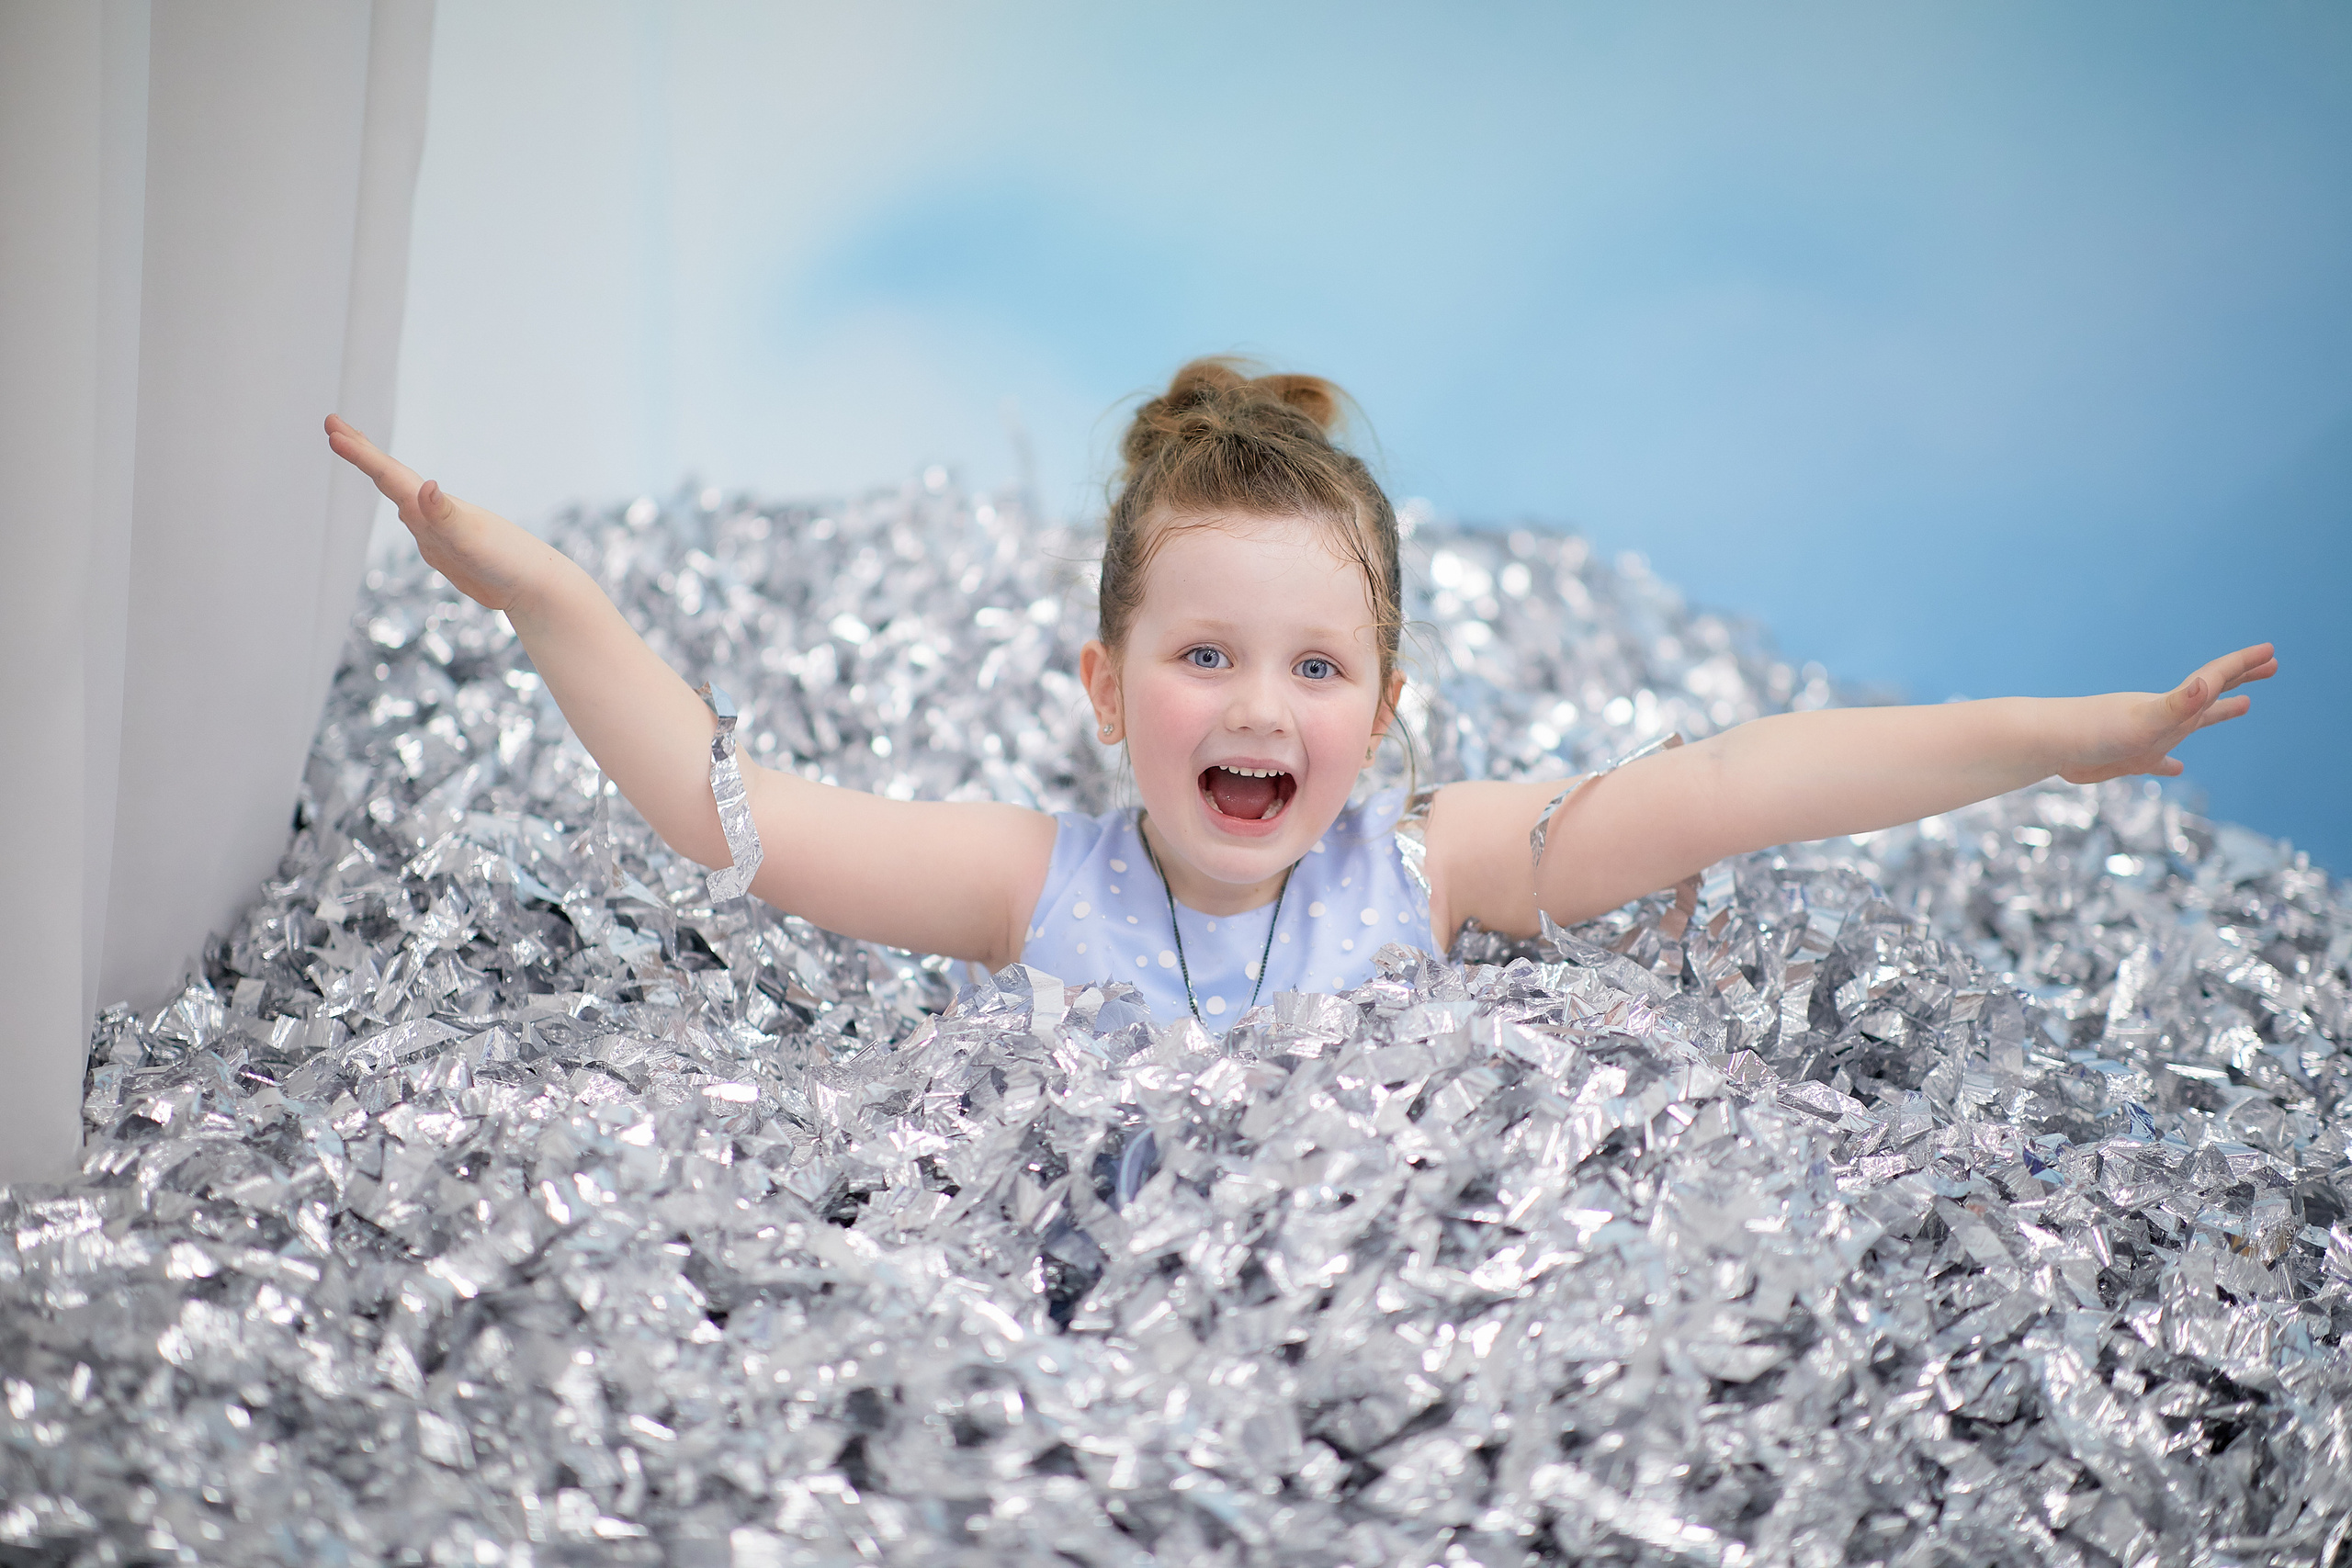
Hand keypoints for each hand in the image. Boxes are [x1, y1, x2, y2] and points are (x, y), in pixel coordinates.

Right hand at [325, 415, 547, 612]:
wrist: (534, 586)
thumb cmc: (508, 561)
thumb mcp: (471, 539)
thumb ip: (445, 515)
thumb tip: (425, 486)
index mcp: (433, 508)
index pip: (389, 475)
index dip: (360, 454)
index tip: (332, 428)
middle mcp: (431, 514)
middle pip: (390, 476)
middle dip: (361, 450)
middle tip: (332, 423)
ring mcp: (437, 532)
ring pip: (400, 495)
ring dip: (379, 474)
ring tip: (360, 454)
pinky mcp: (446, 551)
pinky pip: (417, 523)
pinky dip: (405, 508)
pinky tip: (406, 510)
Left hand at [2057, 643, 2277, 783]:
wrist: (2049, 745)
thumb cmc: (2094, 731)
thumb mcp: (2144, 719)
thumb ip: (2177, 705)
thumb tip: (2204, 685)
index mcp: (2173, 705)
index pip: (2215, 678)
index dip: (2244, 665)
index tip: (2271, 651)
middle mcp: (2166, 716)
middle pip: (2212, 692)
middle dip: (2241, 678)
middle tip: (2271, 665)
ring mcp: (2150, 737)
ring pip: (2191, 723)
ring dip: (2218, 712)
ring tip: (2244, 705)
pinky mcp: (2130, 759)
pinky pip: (2159, 762)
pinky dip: (2171, 764)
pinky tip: (2176, 767)